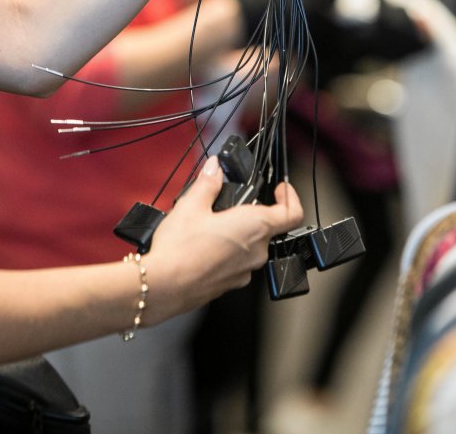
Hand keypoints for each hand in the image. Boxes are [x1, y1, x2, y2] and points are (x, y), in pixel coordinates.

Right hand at [141, 156, 302, 322]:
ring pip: (251, 245)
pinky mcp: (230, 284)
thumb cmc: (180, 249)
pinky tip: (203, 245)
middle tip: (229, 203)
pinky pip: (237, 262)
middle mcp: (257, 252)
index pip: (292, 213)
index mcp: (255, 227)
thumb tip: (215, 168)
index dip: (290, 197)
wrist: (163, 287)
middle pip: (268, 228)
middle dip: (251, 213)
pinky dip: (227, 250)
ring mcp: (244, 272)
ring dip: (238, 233)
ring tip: (210, 224)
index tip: (280, 189)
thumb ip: (208, 183)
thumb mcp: (191, 205)